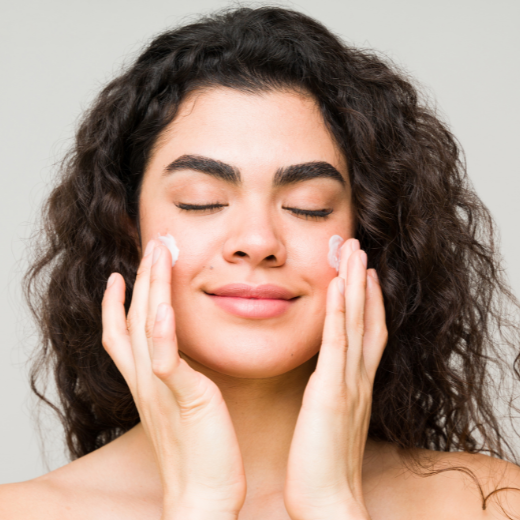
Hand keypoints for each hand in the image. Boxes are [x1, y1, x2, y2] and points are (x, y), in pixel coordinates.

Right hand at [101, 240, 245, 519]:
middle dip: (141, 278)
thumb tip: (181, 358)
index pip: (122, 335)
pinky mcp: (186, 398)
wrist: (203, 496)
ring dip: (150, 289)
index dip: (117, 303)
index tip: (121, 274)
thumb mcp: (180, 405)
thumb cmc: (199, 451)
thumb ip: (177, 378)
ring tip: (158, 255)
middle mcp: (146, 381)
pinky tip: (162, 307)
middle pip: (132, 319)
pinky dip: (162, 332)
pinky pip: (167, 361)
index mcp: (147, 383)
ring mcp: (161, 389)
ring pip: (145, 330)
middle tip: (152, 245)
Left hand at [284, 238, 387, 519]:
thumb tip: (324, 377)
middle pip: (365, 319)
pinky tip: (336, 287)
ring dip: (354, 286)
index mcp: (355, 384)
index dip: (368, 300)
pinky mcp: (331, 394)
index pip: (367, 333)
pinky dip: (338, 313)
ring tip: (353, 253)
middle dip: (363, 281)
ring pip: (355, 324)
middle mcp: (357, 378)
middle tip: (359, 248)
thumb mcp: (330, 419)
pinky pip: (335, 345)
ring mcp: (348, 384)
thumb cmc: (323, 463)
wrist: (329, 500)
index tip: (364, 273)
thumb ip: (331, 393)